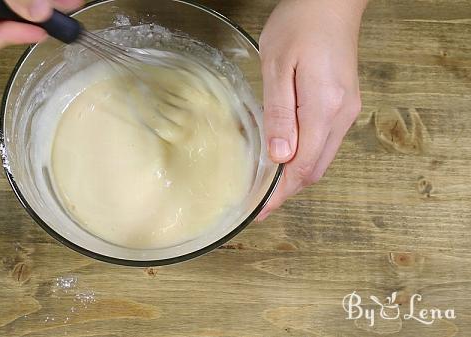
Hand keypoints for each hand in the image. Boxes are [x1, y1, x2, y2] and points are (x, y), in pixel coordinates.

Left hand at [257, 0, 366, 219]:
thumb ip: (279, 113)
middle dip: (287, 190)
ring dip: (296, 174)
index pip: (302, 167)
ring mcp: (347, 109)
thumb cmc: (300, 25)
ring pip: (322, 158)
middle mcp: (342, 115)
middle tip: (258, 202)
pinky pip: (325, 142)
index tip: (259, 211)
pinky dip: (305, 156)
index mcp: (324, 108)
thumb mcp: (277, 66)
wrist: (331, 1)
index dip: (280, 193)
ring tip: (267, 184)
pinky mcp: (344, 102)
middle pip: (315, 169)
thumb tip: (279, 157)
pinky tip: (285, 155)